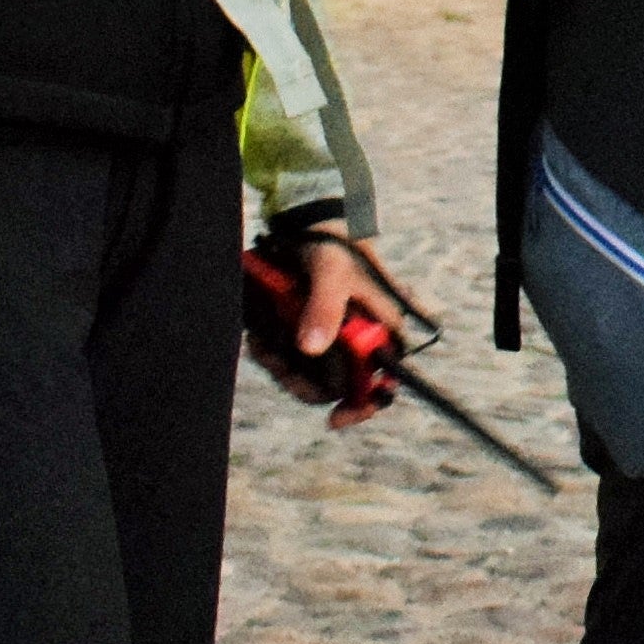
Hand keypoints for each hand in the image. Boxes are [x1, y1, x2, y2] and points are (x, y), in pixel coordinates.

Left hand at [277, 231, 381, 422]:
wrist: (307, 224)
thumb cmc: (332, 245)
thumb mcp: (331, 274)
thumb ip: (324, 309)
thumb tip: (310, 349)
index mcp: (382, 330)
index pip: (384, 381)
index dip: (364, 405)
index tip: (335, 419)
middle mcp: (361, 340)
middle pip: (338, 386)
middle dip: (304, 383)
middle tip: (276, 365)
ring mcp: (335, 339)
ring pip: (311, 376)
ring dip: (283, 369)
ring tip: (262, 345)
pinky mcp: (311, 335)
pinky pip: (294, 361)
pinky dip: (274, 356)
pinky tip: (259, 339)